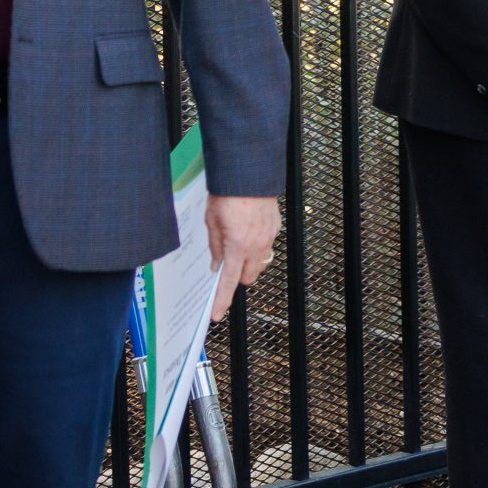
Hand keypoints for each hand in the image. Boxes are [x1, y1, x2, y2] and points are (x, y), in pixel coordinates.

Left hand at [205, 194, 281, 322]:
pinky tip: (248, 230)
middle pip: (249, 277)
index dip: (222, 300)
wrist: (249, 174)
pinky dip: (257, 246)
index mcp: (237, 246)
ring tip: (238, 244)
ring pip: (260, 263)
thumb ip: (215, 247)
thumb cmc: (228, 194)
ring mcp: (269, 237)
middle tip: (227, 265)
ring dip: (249, 262)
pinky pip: (266, 245)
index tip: (217, 314)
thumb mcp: (211, 222)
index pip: (228, 282)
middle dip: (238, 277)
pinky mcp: (276, 227)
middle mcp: (256, 245)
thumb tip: (216, 264)